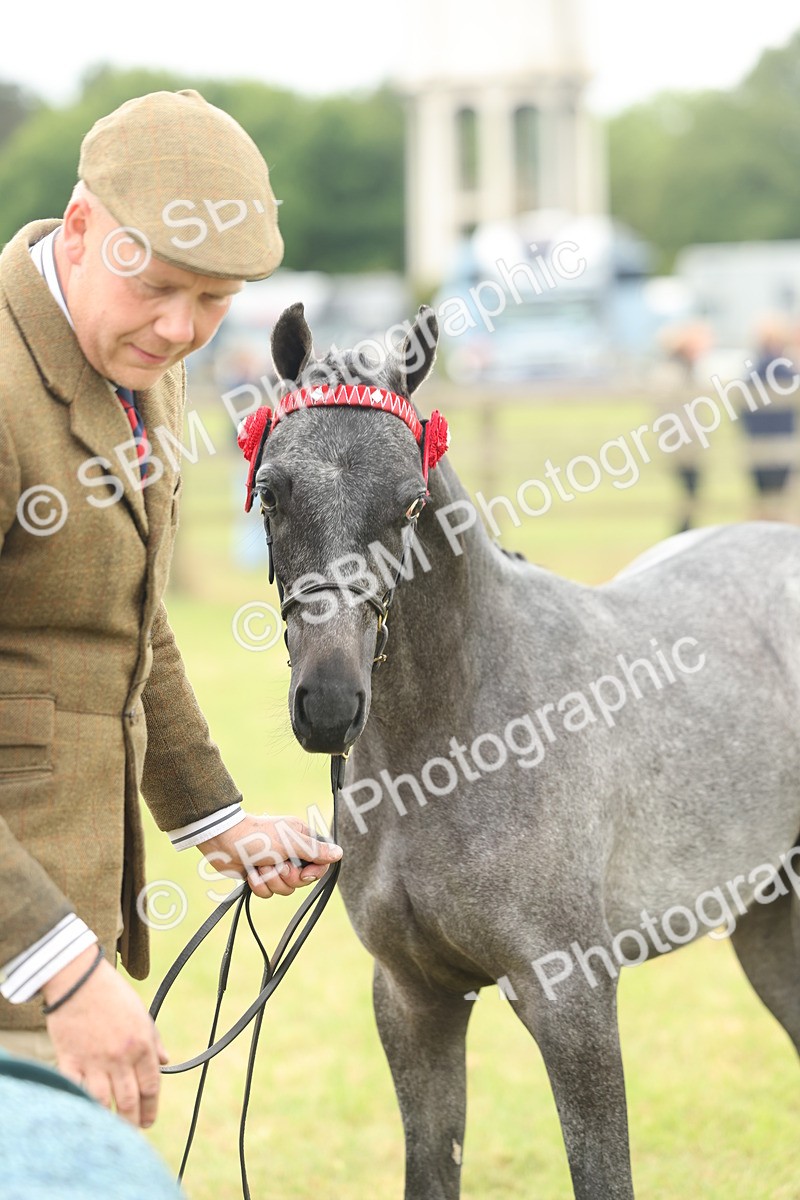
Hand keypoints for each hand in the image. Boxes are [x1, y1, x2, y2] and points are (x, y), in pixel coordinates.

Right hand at [43, 946, 167, 1127]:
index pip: (150, 1086)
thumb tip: (166, 1061)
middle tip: (132, 1132)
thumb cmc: (112, 994)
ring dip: (108, 1120)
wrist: (78, 980)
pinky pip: (77, 1091)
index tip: (148, 1121)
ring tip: (110, 1129)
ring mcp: (94, 1061)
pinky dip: (81, 1104)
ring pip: (104, 1102)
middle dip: (132, 1122)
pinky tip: (85, 1113)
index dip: (150, 1108)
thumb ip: (153, 1040)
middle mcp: (120, 1056)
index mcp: (141, 1044)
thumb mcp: (141, 1013)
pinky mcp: (71, 1061)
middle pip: (129, 1101)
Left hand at [198, 814, 342, 898]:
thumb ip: (315, 850)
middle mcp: (291, 853)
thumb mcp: (291, 842)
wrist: (224, 842)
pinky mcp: (260, 876)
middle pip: (301, 881)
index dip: (312, 874)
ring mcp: (275, 865)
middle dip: (286, 877)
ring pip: (284, 889)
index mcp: (302, 840)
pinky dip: (258, 884)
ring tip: (260, 866)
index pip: (320, 865)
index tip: (303, 873)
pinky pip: (267, 892)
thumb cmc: (258, 836)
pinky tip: (251, 873)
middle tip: (277, 865)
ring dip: (270, 880)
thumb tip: (339, 853)